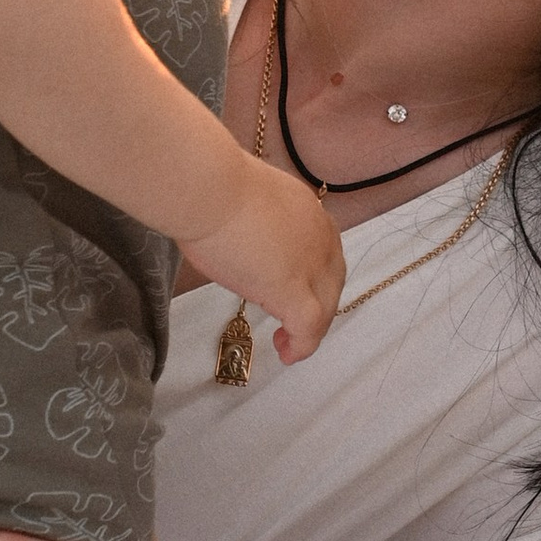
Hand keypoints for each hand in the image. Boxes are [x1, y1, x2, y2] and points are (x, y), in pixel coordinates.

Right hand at [180, 163, 344, 360]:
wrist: (209, 189)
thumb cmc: (211, 186)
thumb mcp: (247, 200)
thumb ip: (257, 221)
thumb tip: (242, 235)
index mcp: (309, 212)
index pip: (322, 251)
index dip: (313, 275)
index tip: (291, 286)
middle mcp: (320, 238)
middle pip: (331, 281)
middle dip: (317, 305)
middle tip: (292, 323)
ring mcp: (310, 266)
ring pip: (324, 307)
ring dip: (309, 328)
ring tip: (286, 344)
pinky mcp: (293, 291)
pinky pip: (308, 328)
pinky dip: (302, 345)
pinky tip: (288, 354)